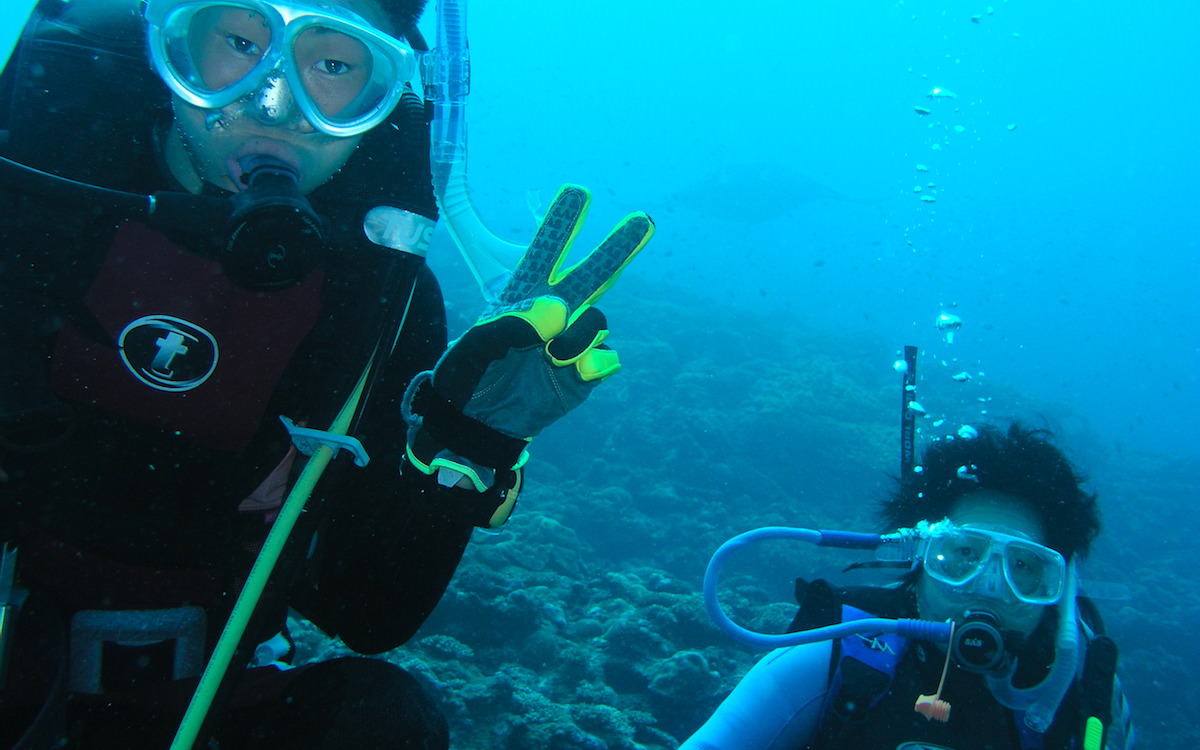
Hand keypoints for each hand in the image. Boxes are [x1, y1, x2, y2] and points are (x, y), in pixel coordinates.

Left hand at [403, 184, 653, 490]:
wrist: (476, 425)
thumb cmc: (468, 376)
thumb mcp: (475, 347)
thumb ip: (512, 324)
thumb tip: (561, 309)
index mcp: (523, 295)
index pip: (545, 251)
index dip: (562, 222)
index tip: (578, 191)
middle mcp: (555, 314)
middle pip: (593, 274)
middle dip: (618, 246)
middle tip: (643, 219)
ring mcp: (573, 342)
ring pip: (598, 323)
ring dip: (578, 337)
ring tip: (549, 357)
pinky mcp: (585, 373)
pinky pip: (607, 359)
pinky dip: (593, 363)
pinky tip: (570, 370)